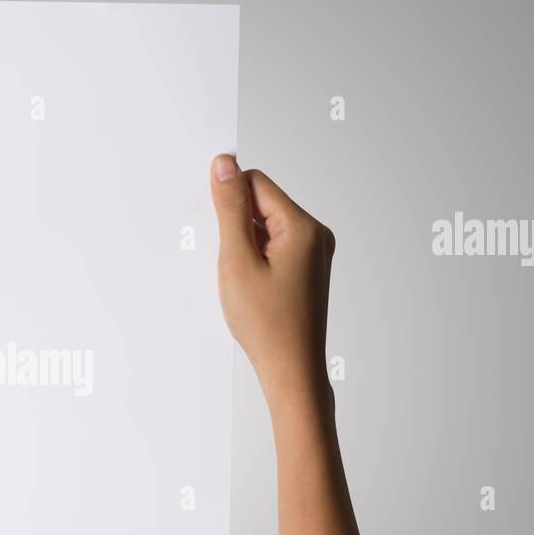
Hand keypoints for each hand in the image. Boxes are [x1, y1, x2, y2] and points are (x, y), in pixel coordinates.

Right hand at [210, 155, 335, 415]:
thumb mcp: (238, 260)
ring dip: (245, 246)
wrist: (291, 370)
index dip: (229, 203)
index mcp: (304, 227)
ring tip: (244, 282)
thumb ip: (230, 209)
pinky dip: (255, 260)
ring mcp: (314, 253)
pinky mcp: (307, 270)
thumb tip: (225, 164)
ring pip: (265, 227)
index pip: (256, 183)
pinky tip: (251, 287)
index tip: (218, 235)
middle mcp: (316, 235)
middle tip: (232, 265)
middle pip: (262, 203)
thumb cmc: (266, 324)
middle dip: (237, 226)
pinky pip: (274, 247)